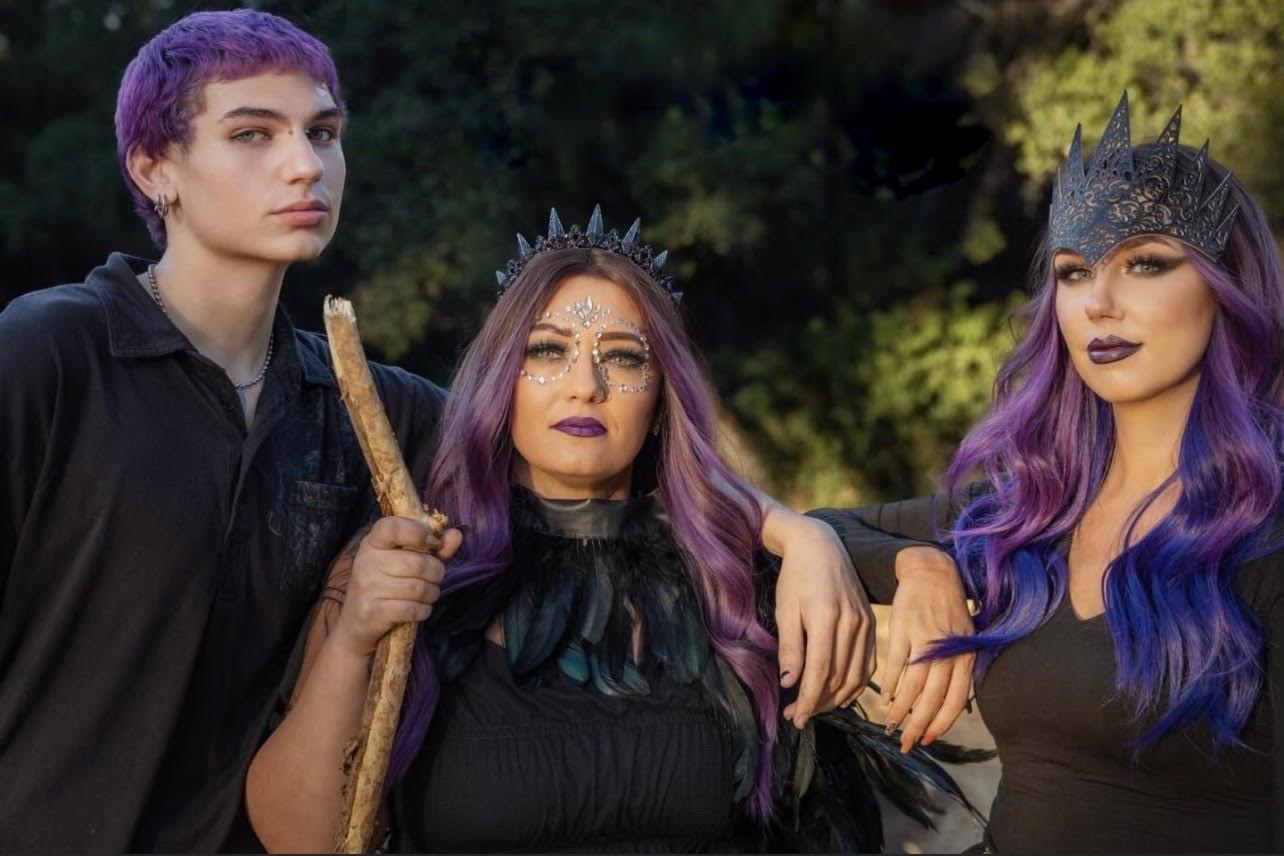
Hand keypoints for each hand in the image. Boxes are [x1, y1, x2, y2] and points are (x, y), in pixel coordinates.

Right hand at [330, 516, 462, 659]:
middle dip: (436, 573)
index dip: (418, 532)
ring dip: (431, 594)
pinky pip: (413, 609)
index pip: (392, 526)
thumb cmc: (387, 585)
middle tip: (433, 578)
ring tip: (426, 594)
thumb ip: (433, 547)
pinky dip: (423, 610)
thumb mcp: (406, 561)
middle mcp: (367, 561)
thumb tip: (457, 534)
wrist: (358, 623)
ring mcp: (367, 587)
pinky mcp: (372, 611)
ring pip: (419, 588)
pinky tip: (418, 609)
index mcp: (374, 542)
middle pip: (418, 563)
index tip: (432, 542)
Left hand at [769, 513, 875, 727]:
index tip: (795, 717)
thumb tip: (790, 684)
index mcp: (826, 617)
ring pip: (856, 674)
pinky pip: (867, 662)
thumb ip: (790, 647)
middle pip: (839, 677)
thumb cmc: (796, 577)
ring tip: (815, 708)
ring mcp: (865, 623)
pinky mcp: (870, 623)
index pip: (820, 671)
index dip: (808, 699)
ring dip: (837, 698)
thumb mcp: (786, 609)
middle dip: (819, 702)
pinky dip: (855, 683)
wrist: (820, 546)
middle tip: (798, 717)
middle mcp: (851, 623)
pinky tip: (839, 693)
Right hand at [883, 546, 974, 751]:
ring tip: (891, 725)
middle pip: (933, 699)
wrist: (931, 572)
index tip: (927, 740)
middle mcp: (947, 651)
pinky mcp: (904, 629)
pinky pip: (896, 664)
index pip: (955, 700)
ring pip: (912, 686)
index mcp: (965, 656)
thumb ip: (960, 670)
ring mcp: (925, 640)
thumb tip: (957, 706)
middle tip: (906, 744)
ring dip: (900, 711)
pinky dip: (889, 684)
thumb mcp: (965, 639)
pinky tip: (885, 697)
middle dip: (918, 726)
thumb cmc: (949, 609)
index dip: (941, 724)